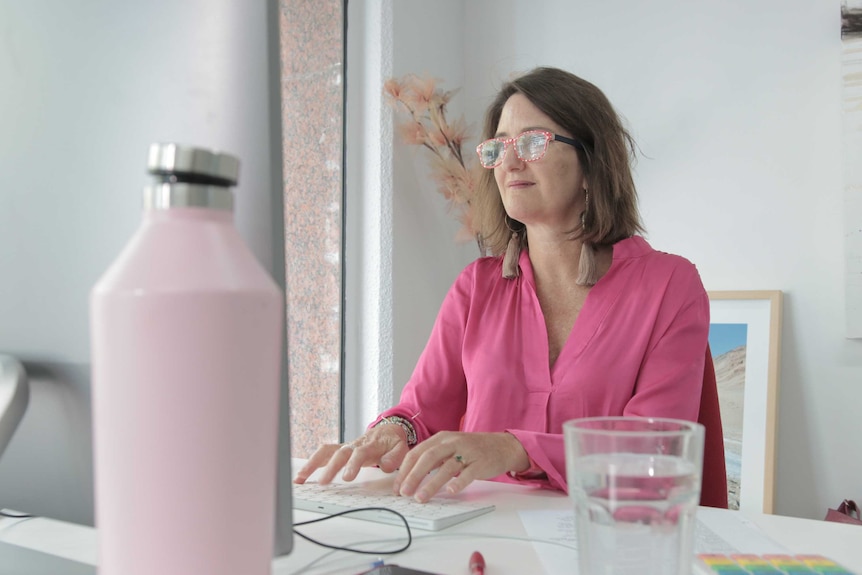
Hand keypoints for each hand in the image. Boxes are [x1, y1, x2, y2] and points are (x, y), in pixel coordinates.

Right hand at [293, 424, 409, 484]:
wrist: (388, 430)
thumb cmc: (392, 441)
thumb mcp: (401, 448)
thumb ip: (395, 456)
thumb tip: (386, 466)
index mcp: (370, 445)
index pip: (360, 454)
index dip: (352, 465)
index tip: (347, 477)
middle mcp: (354, 445)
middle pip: (339, 453)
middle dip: (330, 468)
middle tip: (323, 482)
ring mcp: (345, 447)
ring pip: (326, 452)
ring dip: (313, 464)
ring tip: (301, 478)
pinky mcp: (339, 450)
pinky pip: (323, 455)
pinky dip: (311, 463)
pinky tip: (301, 476)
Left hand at [393, 431, 529, 502]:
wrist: (502, 445)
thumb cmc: (471, 449)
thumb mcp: (449, 447)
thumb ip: (432, 458)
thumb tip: (409, 476)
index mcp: (441, 439)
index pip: (417, 453)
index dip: (404, 470)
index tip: (397, 487)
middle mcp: (452, 443)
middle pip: (428, 458)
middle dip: (413, 476)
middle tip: (404, 493)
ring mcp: (467, 452)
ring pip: (446, 467)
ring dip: (431, 484)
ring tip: (421, 498)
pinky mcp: (481, 462)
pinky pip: (468, 473)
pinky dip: (459, 482)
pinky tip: (451, 492)